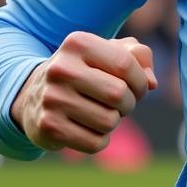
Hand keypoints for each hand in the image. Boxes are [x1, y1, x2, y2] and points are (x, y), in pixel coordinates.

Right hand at [10, 32, 156, 153]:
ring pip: (108, 121)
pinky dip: (101, 140)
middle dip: (130, 103)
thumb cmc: (87, 69)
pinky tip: (90, 129)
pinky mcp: (47, 127)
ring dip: (115, 122)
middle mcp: (60, 68)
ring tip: (104, 113)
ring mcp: (51, 99)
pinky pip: (94, 143)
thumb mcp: (111, 52)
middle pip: (118, 93)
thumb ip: (140, 56)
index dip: (141, 81)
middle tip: (122, 103)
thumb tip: (152, 82)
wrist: (34, 95)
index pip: (125, 64)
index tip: (139, 87)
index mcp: (78, 43)